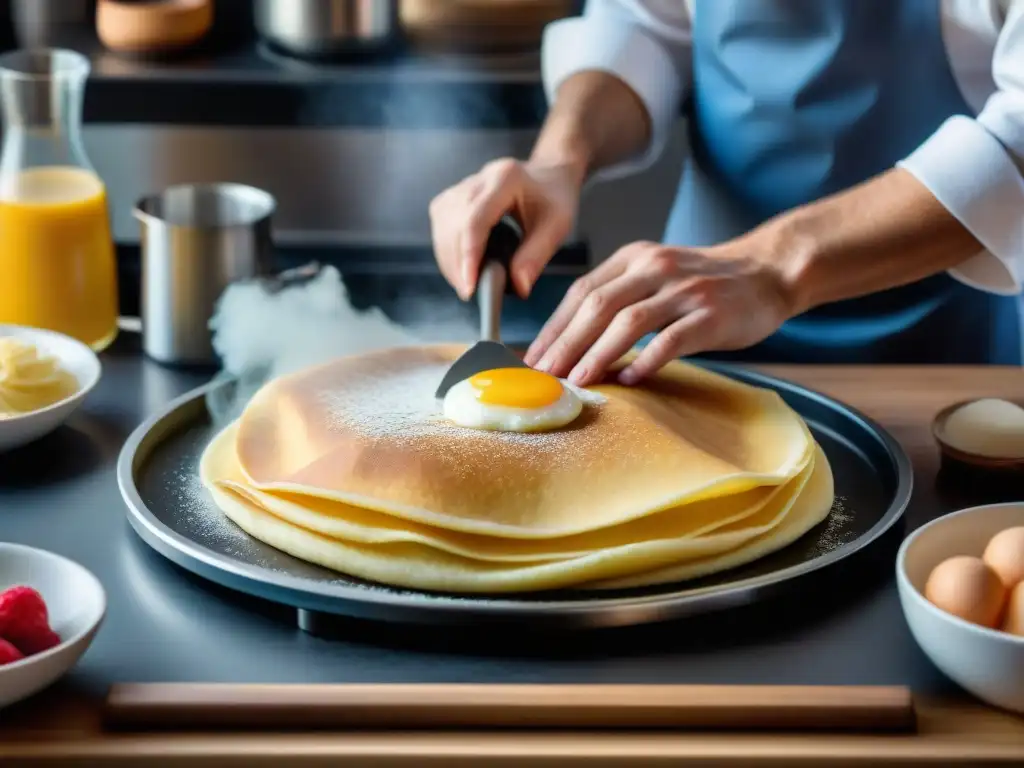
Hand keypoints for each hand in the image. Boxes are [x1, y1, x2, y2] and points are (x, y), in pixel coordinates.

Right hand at [429, 158, 582, 299]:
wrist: (548, 174)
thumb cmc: (554, 199)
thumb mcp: (558, 226)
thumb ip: (537, 256)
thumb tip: (519, 287)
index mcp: (505, 179)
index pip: (475, 220)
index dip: (469, 256)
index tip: (470, 287)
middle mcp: (479, 178)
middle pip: (454, 224)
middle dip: (458, 264)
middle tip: (471, 293)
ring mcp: (463, 185)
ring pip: (442, 225)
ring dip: (449, 259)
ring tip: (467, 282)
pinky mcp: (453, 196)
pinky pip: (441, 224)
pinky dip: (448, 249)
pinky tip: (462, 265)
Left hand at [524, 242, 796, 385]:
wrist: (767, 273)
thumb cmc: (702, 285)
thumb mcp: (655, 277)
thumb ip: (618, 300)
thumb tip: (569, 346)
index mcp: (634, 259)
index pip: (582, 291)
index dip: (554, 326)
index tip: (533, 357)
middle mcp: (655, 268)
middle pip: (598, 306)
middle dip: (566, 343)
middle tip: (545, 375)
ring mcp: (684, 290)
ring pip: (629, 321)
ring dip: (598, 354)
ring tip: (577, 381)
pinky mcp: (710, 313)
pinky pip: (672, 339)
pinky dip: (648, 360)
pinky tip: (630, 380)